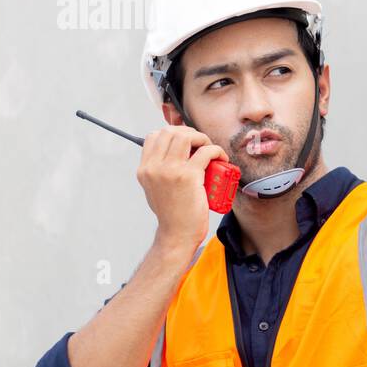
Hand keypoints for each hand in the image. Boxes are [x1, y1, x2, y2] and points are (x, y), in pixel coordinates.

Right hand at [136, 125, 228, 249]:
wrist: (177, 234)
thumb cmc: (172, 213)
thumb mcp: (155, 188)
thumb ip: (157, 171)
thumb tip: (169, 155)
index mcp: (144, 169)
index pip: (154, 136)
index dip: (172, 132)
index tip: (187, 141)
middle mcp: (154, 168)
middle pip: (170, 132)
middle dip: (189, 132)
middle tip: (202, 144)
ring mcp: (170, 171)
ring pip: (187, 137)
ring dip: (202, 138)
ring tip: (210, 150)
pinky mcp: (189, 177)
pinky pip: (206, 152)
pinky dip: (217, 150)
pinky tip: (222, 158)